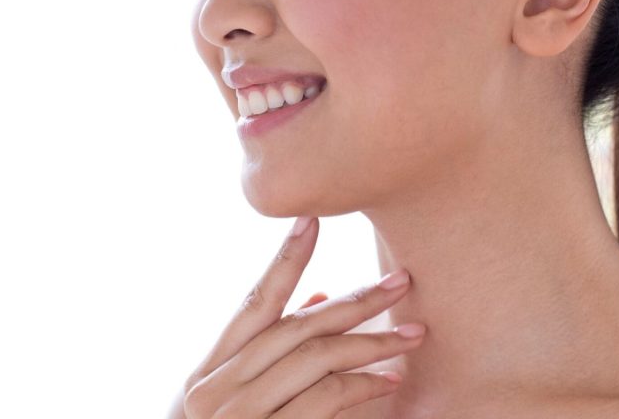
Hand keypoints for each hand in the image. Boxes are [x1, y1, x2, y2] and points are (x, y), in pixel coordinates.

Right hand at [172, 216, 424, 417]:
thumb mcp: (225, 402)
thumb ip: (267, 352)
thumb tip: (318, 298)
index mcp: (207, 372)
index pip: (252, 304)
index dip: (284, 260)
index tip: (312, 219)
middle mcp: (217, 390)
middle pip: (295, 328)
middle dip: (353, 301)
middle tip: (399, 280)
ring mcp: (238, 418)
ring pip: (313, 361)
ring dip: (368, 342)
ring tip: (411, 333)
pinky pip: (321, 404)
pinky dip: (358, 388)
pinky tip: (387, 381)